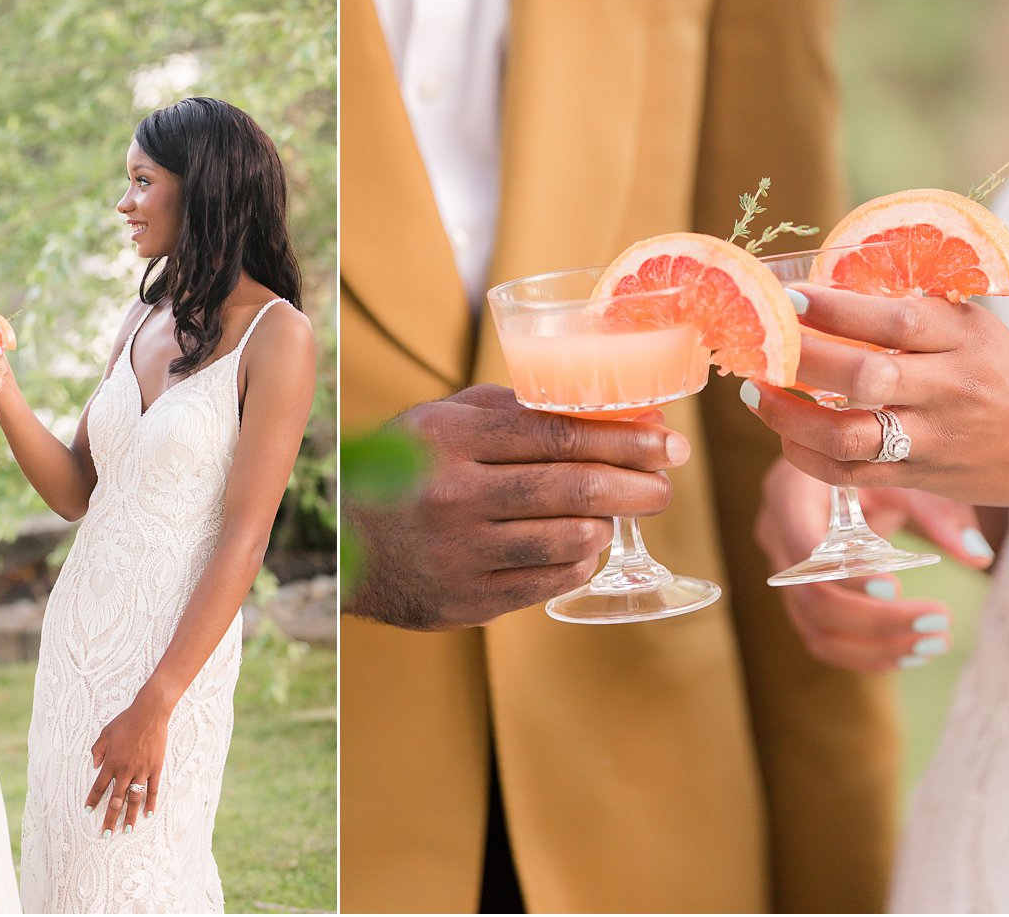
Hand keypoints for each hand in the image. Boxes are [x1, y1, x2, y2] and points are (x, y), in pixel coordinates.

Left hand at [86, 690, 168, 837]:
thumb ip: (98, 750)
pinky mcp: (155, 768)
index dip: (93, 800)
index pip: (99, 787)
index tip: (88, 812)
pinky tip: (148, 814)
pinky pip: (153, 790)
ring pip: (134, 799)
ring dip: (130, 816)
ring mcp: (142, 771)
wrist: (149, 714)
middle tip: (106, 833)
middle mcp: (125, 770)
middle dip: (110, 818)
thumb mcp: (105, 733)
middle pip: (116, 799)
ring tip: (127, 830)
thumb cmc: (126, 722)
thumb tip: (95, 765)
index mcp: (111, 762)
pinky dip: (150, 803)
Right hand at [344, 384, 687, 630]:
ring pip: (573, 539)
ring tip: (612, 513)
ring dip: (609, 524)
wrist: (340, 547)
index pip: (558, 434)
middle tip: (664, 484)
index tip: (668, 442)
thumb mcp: (439, 420)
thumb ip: (512, 409)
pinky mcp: (468, 600)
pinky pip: (553, 580)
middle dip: (638, 484)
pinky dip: (581, 561)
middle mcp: (453, 494)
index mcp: (447, 437)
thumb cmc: (405, 470)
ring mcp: (461, 553)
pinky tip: (582, 546)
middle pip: (575, 487)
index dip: (625, 439)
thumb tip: (607, 412)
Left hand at [743, 285, 1008, 511]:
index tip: (788, 296)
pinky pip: (851, 473)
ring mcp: (934, 440)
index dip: (835, 308)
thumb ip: (918, 311)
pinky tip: (785, 434)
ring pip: (848, 434)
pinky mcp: (923, 479)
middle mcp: (948, 390)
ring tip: (757, 393)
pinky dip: (807, 455)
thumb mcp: (977, 328)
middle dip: (801, 359)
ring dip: (790, 415)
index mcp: (963, 340)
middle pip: (863, 375)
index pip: (892, 320)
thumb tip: (837, 285)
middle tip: (761, 345)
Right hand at [755, 457, 987, 672]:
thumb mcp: (903, 476)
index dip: (845, 573)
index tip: (896, 586)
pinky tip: (912, 653)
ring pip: (814, 630)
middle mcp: (777, 537)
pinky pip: (823, 639)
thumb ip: (940, 514)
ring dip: (875, 648)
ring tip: (933, 645)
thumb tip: (978, 557)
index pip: (804, 547)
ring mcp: (785, 573)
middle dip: (875, 621)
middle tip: (937, 623)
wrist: (843, 467)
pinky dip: (866, 655)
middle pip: (810, 599)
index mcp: (789, 494)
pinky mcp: (801, 596)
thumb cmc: (872, 463)